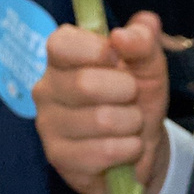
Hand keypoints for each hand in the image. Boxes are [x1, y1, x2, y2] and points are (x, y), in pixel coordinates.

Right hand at [33, 11, 169, 193]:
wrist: (138, 148)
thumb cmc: (135, 99)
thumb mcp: (148, 65)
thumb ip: (142, 41)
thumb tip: (123, 35)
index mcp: (62, 57)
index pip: (62, 44)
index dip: (96, 50)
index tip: (117, 59)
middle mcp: (46, 88)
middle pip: (85, 84)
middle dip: (126, 92)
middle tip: (132, 97)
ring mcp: (48, 124)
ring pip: (100, 120)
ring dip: (131, 123)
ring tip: (130, 124)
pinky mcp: (58, 158)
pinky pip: (102, 152)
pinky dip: (127, 149)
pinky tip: (125, 148)